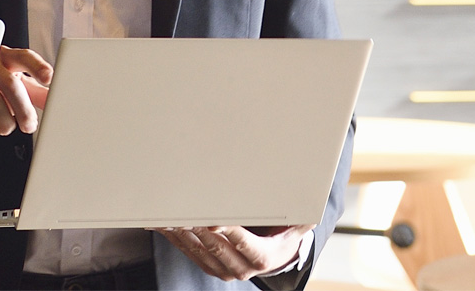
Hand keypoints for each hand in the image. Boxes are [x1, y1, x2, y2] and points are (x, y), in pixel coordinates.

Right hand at [0, 46, 51, 140]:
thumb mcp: (14, 78)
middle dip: (23, 109)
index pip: (25, 58)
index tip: (49, 78)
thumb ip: (35, 90)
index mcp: (7, 58)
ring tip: (7, 128)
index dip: (38, 67)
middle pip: (11, 85)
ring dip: (5, 121)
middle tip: (30, 125)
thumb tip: (55, 101)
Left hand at [154, 224, 311, 280]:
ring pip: (198, 251)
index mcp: (262, 257)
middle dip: (198, 229)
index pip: (242, 242)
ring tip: (168, 216)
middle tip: (184, 212)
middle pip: (216, 247)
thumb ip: (300, 218)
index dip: (227, 232)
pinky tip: (164, 225)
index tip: (213, 221)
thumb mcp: (296, 228)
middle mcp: (242, 268)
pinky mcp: (210, 267)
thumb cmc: (282, 236)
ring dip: (182, 234)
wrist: (274, 258)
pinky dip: (176, 238)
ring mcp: (224, 270)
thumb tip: (309, 203)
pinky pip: (189, 253)